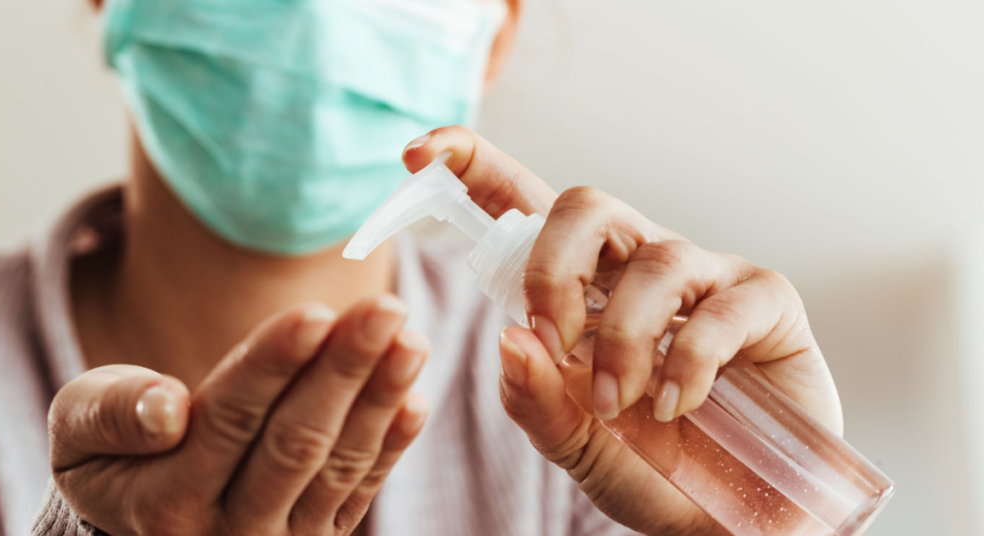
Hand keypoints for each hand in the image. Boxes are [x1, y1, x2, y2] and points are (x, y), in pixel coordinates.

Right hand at [48, 295, 429, 535]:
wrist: (142, 522)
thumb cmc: (114, 457)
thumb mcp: (81, 433)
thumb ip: (112, 416)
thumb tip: (167, 409)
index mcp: (165, 501)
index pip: (230, 420)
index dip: (276, 365)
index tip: (317, 313)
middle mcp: (229, 530)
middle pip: (297, 441)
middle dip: (345, 371)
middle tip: (386, 310)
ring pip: (339, 465)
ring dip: (380, 399)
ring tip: (410, 340)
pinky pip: (360, 492)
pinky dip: (392, 446)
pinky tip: (414, 399)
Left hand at [403, 127, 841, 534]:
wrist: (731, 513)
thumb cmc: (653, 468)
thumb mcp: (577, 446)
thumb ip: (537, 402)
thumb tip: (509, 340)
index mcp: (585, 290)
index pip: (527, 207)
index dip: (475, 167)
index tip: (419, 154)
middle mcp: (640, 268)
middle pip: (586, 206)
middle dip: (553, 269)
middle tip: (552, 340)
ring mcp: (706, 279)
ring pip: (654, 259)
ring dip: (624, 341)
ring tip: (620, 405)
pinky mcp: (766, 301)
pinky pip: (720, 308)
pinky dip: (688, 363)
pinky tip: (677, 405)